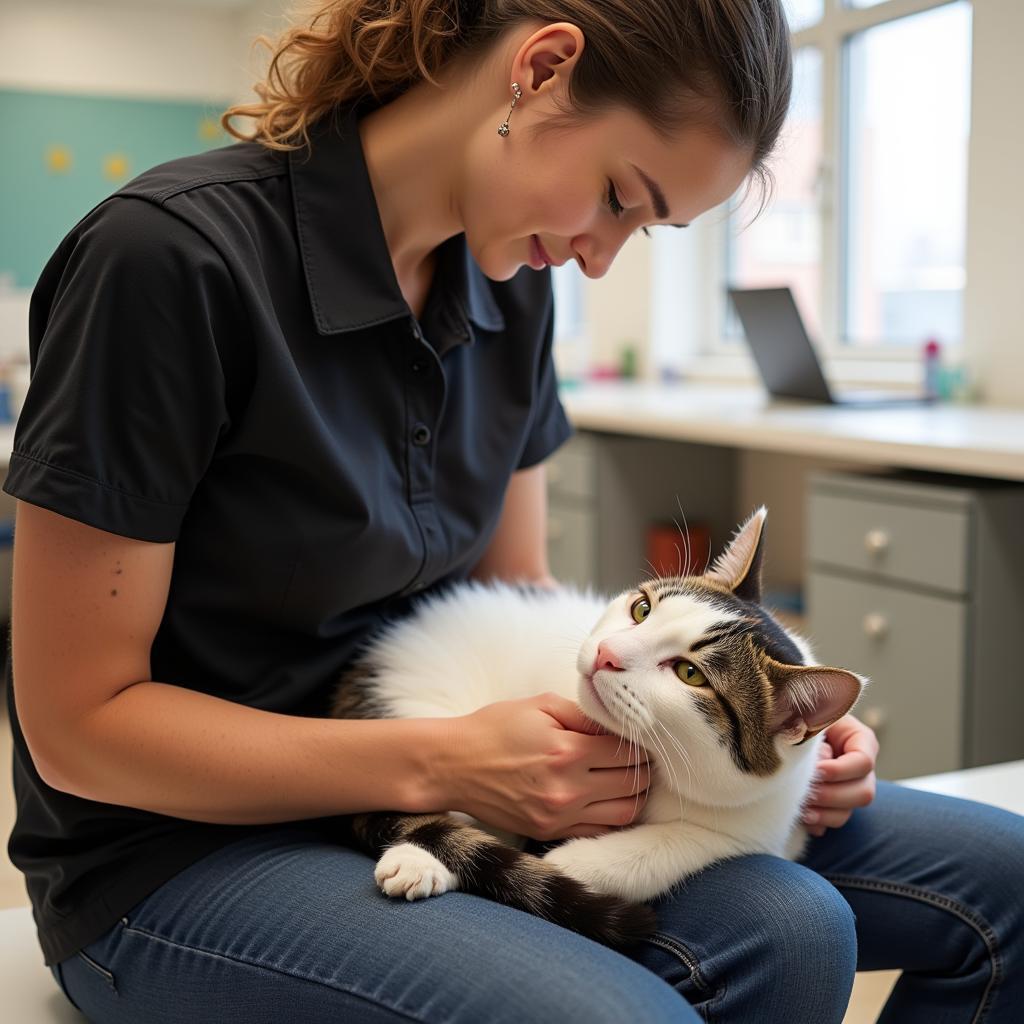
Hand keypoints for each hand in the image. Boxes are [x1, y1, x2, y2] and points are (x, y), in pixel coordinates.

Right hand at [441, 692, 650, 841]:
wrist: (452, 765)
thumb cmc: (494, 728)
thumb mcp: (540, 705)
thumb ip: (583, 713)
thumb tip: (618, 722)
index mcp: (567, 750)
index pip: (626, 750)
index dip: (639, 742)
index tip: (642, 736)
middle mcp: (568, 788)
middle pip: (633, 783)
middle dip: (645, 768)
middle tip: (645, 757)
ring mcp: (559, 815)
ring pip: (625, 812)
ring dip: (637, 796)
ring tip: (633, 779)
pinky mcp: (549, 832)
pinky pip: (599, 831)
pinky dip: (614, 817)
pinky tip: (611, 800)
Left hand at [802, 714, 878, 836]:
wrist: (786, 730)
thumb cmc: (798, 715)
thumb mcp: (809, 716)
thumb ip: (814, 732)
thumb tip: (816, 761)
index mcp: (860, 740)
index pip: (864, 761)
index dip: (841, 770)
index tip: (818, 770)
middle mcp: (860, 768)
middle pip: (863, 792)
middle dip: (832, 795)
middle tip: (807, 791)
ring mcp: (850, 788)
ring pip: (848, 811)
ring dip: (824, 813)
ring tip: (801, 808)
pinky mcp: (834, 804)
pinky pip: (832, 822)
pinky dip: (817, 822)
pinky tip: (801, 815)